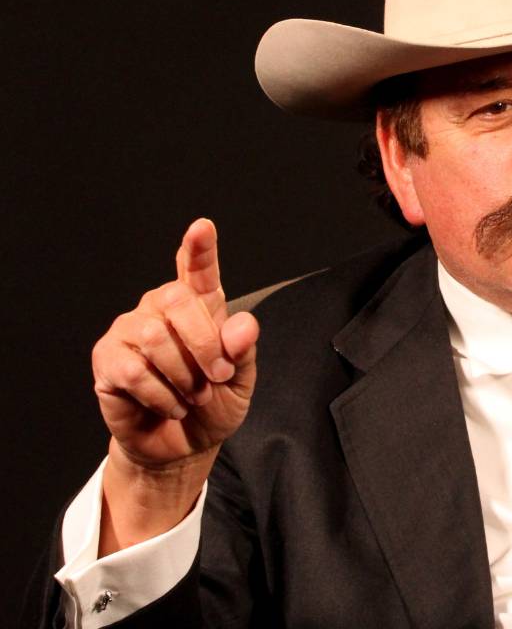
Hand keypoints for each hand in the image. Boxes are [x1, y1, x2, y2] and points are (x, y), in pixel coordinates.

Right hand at [93, 218, 258, 471]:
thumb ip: (243, 352)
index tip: (203, 228)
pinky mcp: (108, 360)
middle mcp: (161, 310)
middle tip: (216, 378)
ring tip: (192, 397)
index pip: (198, 270)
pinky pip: (132, 370)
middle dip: (204, 345)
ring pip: (154, 338)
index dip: (200, 249)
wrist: (182, 445)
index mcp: (200, 307)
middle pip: (177, 300)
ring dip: (183, 377)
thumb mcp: (240, 382)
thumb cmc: (212, 405)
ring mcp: (130, 331)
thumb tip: (243, 326)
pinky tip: (169, 405)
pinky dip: (160, 395)